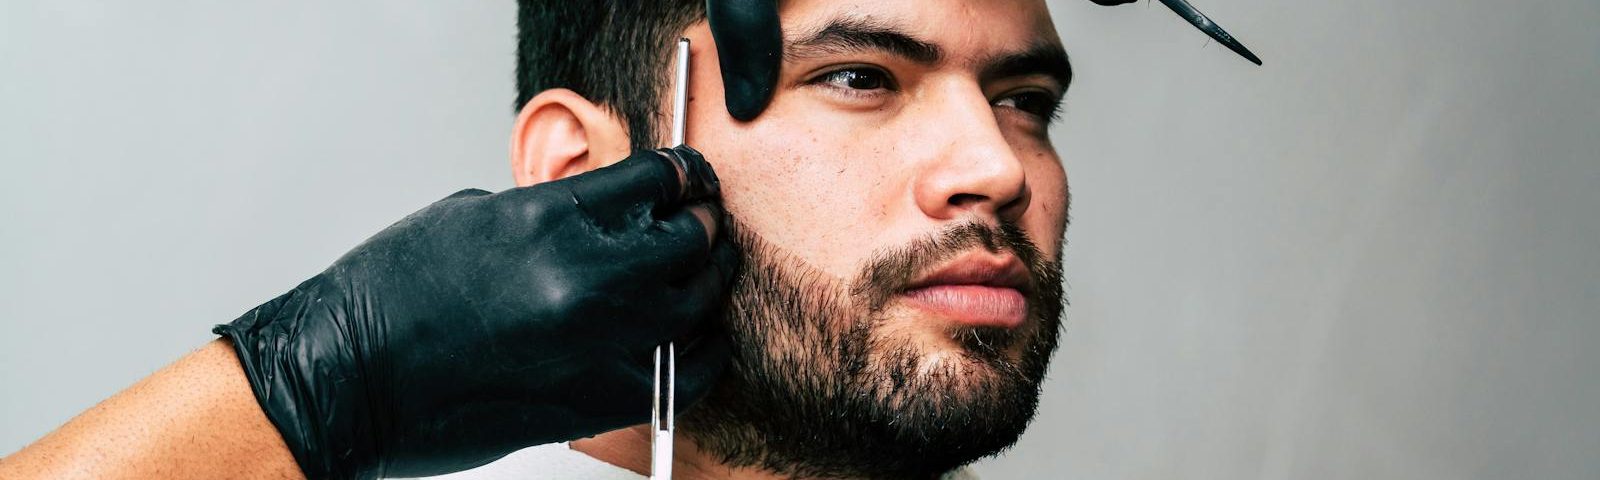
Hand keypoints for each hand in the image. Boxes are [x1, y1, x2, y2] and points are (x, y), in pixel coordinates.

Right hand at [214, 146, 736, 478]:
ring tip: (707, 273)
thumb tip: (601, 217)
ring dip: (707, 282)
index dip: (684, 175)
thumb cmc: (392, 297)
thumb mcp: (475, 218)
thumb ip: (551, 213)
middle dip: (701, 224)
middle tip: (704, 224)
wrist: (350, 377)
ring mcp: (601, 341)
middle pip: (690, 237)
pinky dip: (703, 351)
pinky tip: (699, 339)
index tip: (691, 180)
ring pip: (698, 302)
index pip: (657, 179)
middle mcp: (587, 275)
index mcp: (550, 216)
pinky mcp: (604, 400)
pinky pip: (690, 372)